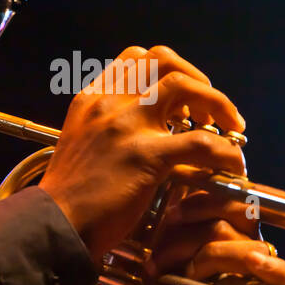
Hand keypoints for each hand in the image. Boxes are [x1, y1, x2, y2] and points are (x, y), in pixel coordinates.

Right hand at [38, 45, 246, 264]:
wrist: (53, 227)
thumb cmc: (70, 197)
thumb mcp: (82, 144)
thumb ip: (109, 128)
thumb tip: (150, 128)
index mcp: (92, 99)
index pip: (137, 57)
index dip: (171, 69)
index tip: (185, 95)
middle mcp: (109, 103)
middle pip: (164, 60)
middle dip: (197, 78)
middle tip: (211, 109)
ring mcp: (126, 126)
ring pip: (185, 86)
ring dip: (218, 103)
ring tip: (230, 128)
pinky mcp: (145, 156)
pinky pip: (200, 141)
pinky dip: (225, 151)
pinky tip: (231, 165)